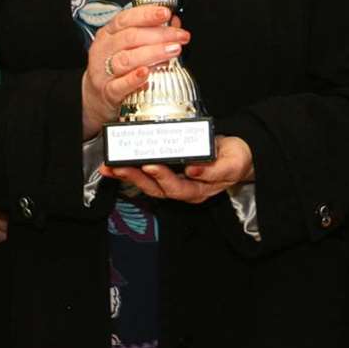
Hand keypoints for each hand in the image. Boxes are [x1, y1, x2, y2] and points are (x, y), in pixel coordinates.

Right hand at [81, 5, 187, 138]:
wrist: (97, 98)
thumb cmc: (116, 68)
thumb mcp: (128, 47)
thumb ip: (150, 33)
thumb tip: (174, 22)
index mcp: (108, 34)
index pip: (126, 19)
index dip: (146, 15)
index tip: (166, 13)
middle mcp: (104, 50)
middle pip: (130, 37)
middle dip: (159, 35)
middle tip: (180, 37)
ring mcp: (103, 71)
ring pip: (126, 59)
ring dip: (152, 53)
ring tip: (172, 51)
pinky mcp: (107, 92)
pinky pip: (120, 85)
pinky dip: (134, 79)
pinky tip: (147, 73)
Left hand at [101, 136, 253, 204]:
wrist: (238, 157)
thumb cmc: (236, 160)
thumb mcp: (232, 164)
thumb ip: (214, 169)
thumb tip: (193, 169)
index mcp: (198, 191)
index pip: (176, 188)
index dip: (162, 178)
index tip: (150, 166)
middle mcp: (183, 189)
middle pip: (155, 188)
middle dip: (134, 178)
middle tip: (116, 167)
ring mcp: (175, 182)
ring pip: (147, 183)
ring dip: (128, 175)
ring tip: (110, 167)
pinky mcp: (169, 172)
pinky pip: (148, 173)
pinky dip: (133, 168)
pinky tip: (119, 162)